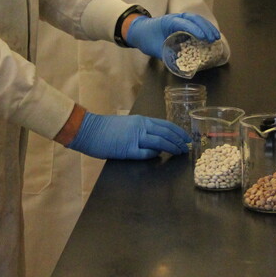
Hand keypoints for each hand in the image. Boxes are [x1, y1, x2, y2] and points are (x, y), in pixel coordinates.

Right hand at [68, 113, 189, 159]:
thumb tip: (156, 143)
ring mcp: (134, 138)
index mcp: (141, 120)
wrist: (88, 130)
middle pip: (166, 134)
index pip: (166, 125)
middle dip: (179, 141)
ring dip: (172, 148)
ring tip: (179, 153)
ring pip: (160, 142)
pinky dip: (154, 155)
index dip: (179, 132)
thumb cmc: (106, 128)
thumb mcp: (128, 124)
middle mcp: (140, 127)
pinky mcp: (127, 150)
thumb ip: (142, 130)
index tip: (187, 138)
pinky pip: (146, 153)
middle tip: (187, 148)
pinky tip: (158, 156)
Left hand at [125, 13, 220, 58]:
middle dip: (205, 27)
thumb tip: (179, 65)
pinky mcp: (181, 24)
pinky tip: (210, 35)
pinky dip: (204, 28)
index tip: (203, 38)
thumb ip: (166, 56)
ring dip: (207, 26)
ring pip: (196, 19)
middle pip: (194, 18)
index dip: (195, 30)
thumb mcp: (154, 48)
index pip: (184, 23)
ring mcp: (179, 19)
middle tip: (214, 38)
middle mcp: (175, 18)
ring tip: (216, 36)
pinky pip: (195, 23)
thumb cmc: (145, 37)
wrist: (138, 30)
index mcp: (168, 22)